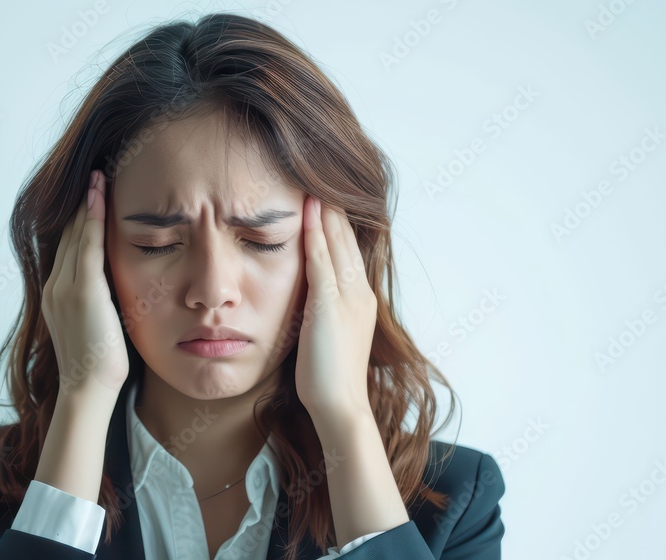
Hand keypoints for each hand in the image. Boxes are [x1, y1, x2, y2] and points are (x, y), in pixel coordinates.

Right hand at [41, 169, 128, 402]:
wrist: (88, 388)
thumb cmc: (100, 364)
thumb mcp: (97, 325)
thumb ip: (101, 301)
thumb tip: (117, 289)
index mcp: (56, 294)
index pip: (67, 247)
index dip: (78, 220)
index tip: (91, 196)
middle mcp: (54, 286)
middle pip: (67, 235)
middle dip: (81, 205)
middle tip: (94, 175)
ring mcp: (65, 288)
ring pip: (76, 235)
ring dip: (88, 204)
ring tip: (98, 177)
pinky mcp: (82, 291)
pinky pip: (87, 246)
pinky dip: (93, 219)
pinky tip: (101, 198)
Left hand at [294, 195, 376, 420]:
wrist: (341, 405)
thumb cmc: (328, 377)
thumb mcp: (327, 334)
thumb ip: (321, 309)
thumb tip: (306, 295)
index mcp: (360, 297)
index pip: (348, 247)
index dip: (336, 219)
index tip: (323, 192)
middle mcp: (359, 291)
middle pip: (346, 236)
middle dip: (333, 204)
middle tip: (321, 172)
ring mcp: (348, 296)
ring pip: (337, 241)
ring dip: (325, 209)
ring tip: (314, 179)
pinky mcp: (332, 304)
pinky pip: (324, 260)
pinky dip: (317, 233)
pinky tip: (308, 211)